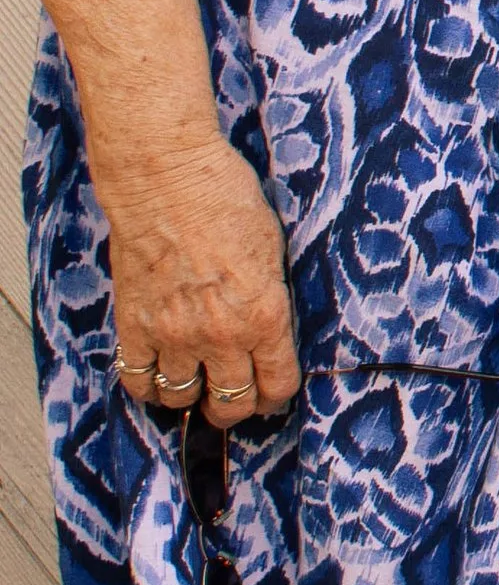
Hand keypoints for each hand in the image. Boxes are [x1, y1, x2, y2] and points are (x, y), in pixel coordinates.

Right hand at [96, 135, 297, 421]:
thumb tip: (270, 326)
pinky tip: (158, 378)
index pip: (277, 385)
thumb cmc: (226, 197)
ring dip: (192, 397)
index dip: (276, 397)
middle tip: (235, 398)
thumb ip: (270, 296)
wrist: (165, 176)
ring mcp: (173, 335)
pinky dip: (148, 387)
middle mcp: (220, 335)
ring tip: (195, 385)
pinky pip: (138, 380)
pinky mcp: (134, 325)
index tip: (272, 394)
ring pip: (182, 398)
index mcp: (265, 315)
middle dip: (237, 408)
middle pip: (231, 404)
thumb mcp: (273, 248)